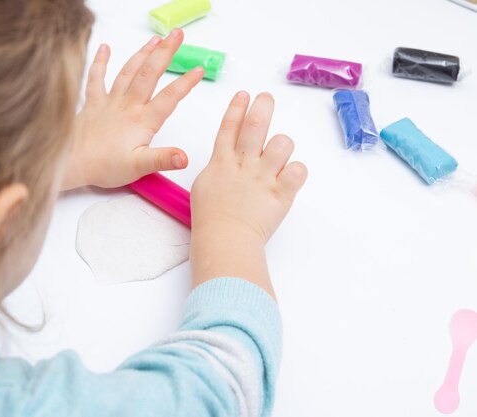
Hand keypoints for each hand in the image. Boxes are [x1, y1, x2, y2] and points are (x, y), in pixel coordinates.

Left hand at [62, 29, 203, 189]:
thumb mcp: (140, 167)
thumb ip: (163, 159)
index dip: (185, 83)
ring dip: (143, 53)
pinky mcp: (93, 104)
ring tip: (156, 40)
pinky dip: (100, 62)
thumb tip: (184, 157)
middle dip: (165, 52)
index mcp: (142, 121)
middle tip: (177, 35)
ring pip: (129, 71)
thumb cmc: (104, 166)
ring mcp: (109, 102)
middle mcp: (127, 106)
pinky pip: (96, 78)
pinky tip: (105, 48)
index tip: (198, 70)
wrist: (71, 163)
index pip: (169, 98)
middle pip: (150, 74)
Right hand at [192, 91, 307, 243]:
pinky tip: (290, 177)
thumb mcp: (204, 187)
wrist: (224, 239)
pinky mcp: (281, 193)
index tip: (244, 95)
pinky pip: (298, 170)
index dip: (237, 107)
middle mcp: (244, 164)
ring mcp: (263, 177)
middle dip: (263, 105)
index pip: (229, 126)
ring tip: (279, 156)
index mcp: (221, 162)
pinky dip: (297, 172)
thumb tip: (227, 162)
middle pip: (255, 124)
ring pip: (282, 143)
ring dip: (282, 145)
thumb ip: (218, 169)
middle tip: (267, 98)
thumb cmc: (210, 219)